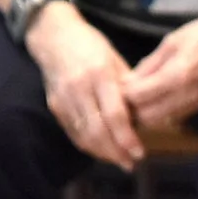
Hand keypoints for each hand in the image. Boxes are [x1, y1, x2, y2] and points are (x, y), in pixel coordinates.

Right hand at [27, 8, 145, 168]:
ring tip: (119, 160)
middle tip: (130, 163)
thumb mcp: (115, 60)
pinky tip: (101, 150)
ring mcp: (63, 98)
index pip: (114, 115)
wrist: (52, 34)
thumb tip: (145, 118)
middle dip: (115, 152)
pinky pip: (72, 132)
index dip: (127, 138)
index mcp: (99, 74)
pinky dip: (88, 145)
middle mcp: (78, 88)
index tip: (140, 153)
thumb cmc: (90, 45)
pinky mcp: (54, 105)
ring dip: (102, 153)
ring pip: (83, 135)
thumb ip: (128, 89)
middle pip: (97, 130)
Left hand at [123, 7, 197, 127]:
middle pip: (147, 117)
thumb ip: (149, 65)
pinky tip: (150, 100)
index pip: (138, 98)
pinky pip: (174, 117)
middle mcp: (187, 96)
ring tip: (130, 100)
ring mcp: (197, 103)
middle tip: (116, 97)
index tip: (109, 87)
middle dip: (130, 110)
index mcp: (176, 76)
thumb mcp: (171, 42)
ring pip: (161, 121)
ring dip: (143, 115)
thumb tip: (128, 82)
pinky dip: (158, 113)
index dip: (120, 95)